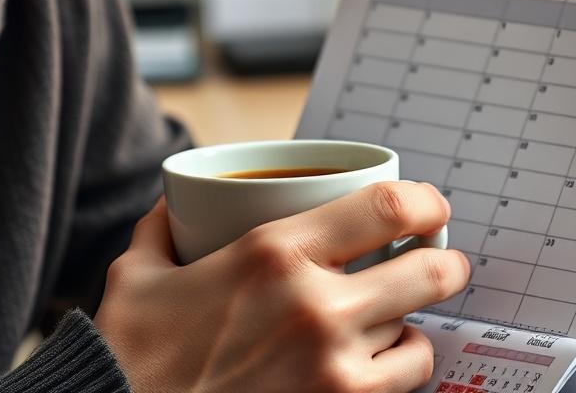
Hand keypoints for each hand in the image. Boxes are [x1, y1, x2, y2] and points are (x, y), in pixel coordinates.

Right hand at [95, 182, 468, 392]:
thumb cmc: (132, 354)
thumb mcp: (137, 273)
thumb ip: (162, 228)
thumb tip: (170, 203)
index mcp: (273, 253)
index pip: (384, 207)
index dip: (422, 201)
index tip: (428, 206)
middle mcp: (316, 306)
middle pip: (427, 272)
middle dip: (443, 264)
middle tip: (438, 263)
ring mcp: (334, 369)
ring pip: (418, 337)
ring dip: (411, 326)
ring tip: (395, 323)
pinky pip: (403, 386)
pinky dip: (398, 374)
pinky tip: (378, 367)